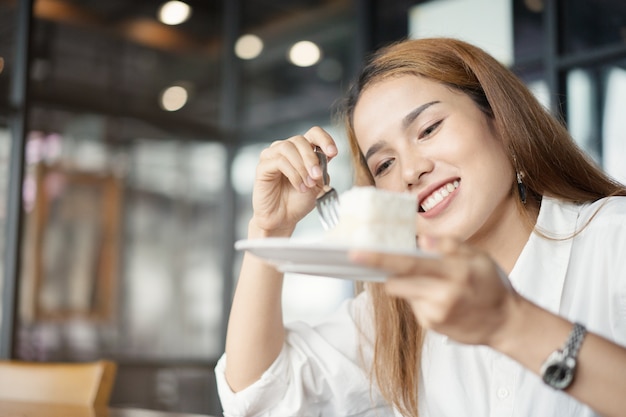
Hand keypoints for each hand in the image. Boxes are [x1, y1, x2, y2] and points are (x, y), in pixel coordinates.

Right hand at [252, 126, 337, 235]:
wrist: (283, 219)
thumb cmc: (298, 201)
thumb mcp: (318, 184)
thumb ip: (322, 168)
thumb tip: (325, 155)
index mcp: (302, 150)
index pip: (314, 133)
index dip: (325, 139)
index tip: (333, 152)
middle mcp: (286, 149)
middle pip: (301, 140)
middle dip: (312, 158)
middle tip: (317, 175)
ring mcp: (272, 156)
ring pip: (288, 148)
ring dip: (302, 166)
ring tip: (308, 184)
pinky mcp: (263, 167)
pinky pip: (279, 161)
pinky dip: (293, 174)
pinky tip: (299, 186)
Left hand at [350, 236, 519, 345]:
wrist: (505, 323)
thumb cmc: (492, 285)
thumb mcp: (480, 257)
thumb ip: (450, 246)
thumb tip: (422, 240)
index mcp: (455, 273)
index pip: (408, 263)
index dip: (379, 258)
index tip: (355, 253)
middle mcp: (443, 296)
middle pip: (396, 282)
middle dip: (391, 271)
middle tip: (399, 264)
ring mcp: (435, 314)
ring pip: (403, 292)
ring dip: (410, 284)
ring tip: (436, 284)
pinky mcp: (430, 325)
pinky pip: (413, 305)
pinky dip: (420, 298)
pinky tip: (441, 299)